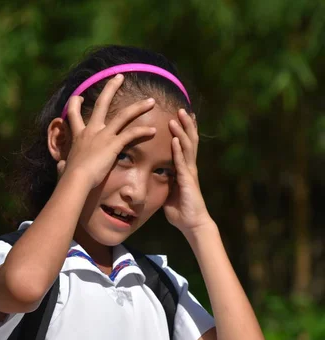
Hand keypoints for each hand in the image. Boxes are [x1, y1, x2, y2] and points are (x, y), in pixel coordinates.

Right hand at [58, 75, 156, 189]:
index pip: (73, 113)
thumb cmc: (69, 178)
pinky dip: (142, 132)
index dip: (75, 103)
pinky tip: (153, 130)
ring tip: (150, 101)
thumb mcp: (63, 168)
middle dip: (111, 87)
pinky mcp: (113, 145)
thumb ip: (63, 165)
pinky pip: (131, 135)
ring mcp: (103, 136)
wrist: (76, 180)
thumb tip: (61, 167)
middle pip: (102, 103)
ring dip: (138, 107)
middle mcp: (91, 131)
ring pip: (123, 116)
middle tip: (119, 76)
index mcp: (78, 136)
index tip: (79, 96)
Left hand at [164, 109, 212, 232]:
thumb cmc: (181, 212)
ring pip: (186, 147)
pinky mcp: (187, 180)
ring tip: (178, 116)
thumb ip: (165, 183)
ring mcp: (189, 173)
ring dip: (182, 131)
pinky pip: (182, 162)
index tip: (180, 117)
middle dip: (185, 124)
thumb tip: (155, 179)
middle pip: (189, 141)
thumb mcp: (169, 194)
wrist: (192, 224)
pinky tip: (174, 139)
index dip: (183, 131)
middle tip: (181, 108)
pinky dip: (178, 150)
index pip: (185, 146)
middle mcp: (189, 168)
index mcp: (185, 170)